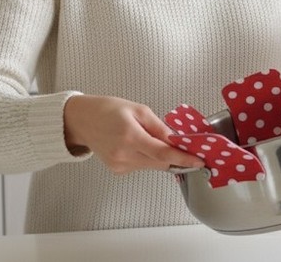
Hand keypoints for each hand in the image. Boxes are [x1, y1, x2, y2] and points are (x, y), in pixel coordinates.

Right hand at [63, 94, 204, 174]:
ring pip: (152, 165)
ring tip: (146, 138)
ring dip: (158, 156)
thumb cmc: (107, 110)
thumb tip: (177, 140)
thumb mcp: (138, 110)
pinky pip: (141, 166)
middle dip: (173, 155)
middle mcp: (124, 154)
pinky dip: (146, 158)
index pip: (164, 153)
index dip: (184, 159)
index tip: (198, 161)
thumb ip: (159, 127)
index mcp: (130, 136)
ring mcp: (120, 165)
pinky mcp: (117, 170)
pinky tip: (136, 145)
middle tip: (181, 146)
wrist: (82, 120)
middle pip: (160, 162)